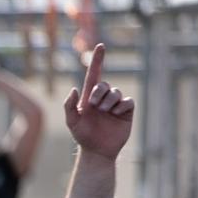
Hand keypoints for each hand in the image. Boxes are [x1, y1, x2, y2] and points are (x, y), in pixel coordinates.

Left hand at [64, 44, 133, 159]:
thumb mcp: (72, 122)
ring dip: (109, 102)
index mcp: (89, 97)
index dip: (97, 60)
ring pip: (116, 93)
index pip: (94, 75)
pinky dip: (121, 107)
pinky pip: (128, 102)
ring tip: (105, 113)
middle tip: (95, 106)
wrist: (98, 151)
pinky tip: (116, 115)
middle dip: (99, 93)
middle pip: (104, 84)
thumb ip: (69, 106)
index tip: (100, 45)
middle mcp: (103, 98)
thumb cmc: (83, 136)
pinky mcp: (126, 111)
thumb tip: (74, 89)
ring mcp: (115, 104)